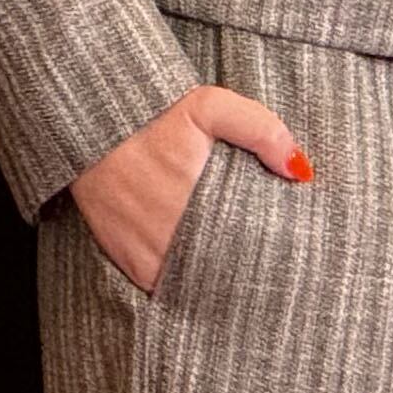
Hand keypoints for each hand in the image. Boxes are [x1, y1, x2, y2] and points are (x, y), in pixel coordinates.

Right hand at [71, 83, 312, 292]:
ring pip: (192, 284)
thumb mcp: (209, 107)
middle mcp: (170, 239)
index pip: (247, 249)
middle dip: (244, 270)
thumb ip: (261, 131)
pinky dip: (181, 282)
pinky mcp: (127, 262)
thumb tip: (301, 171)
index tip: (285, 251)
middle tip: (266, 265)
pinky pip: (162, 286)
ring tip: (235, 268)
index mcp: (197, 204)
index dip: (268, 254)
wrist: (91, 128)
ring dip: (212, 280)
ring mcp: (146, 256)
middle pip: (221, 274)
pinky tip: (199, 269)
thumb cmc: (156, 116)